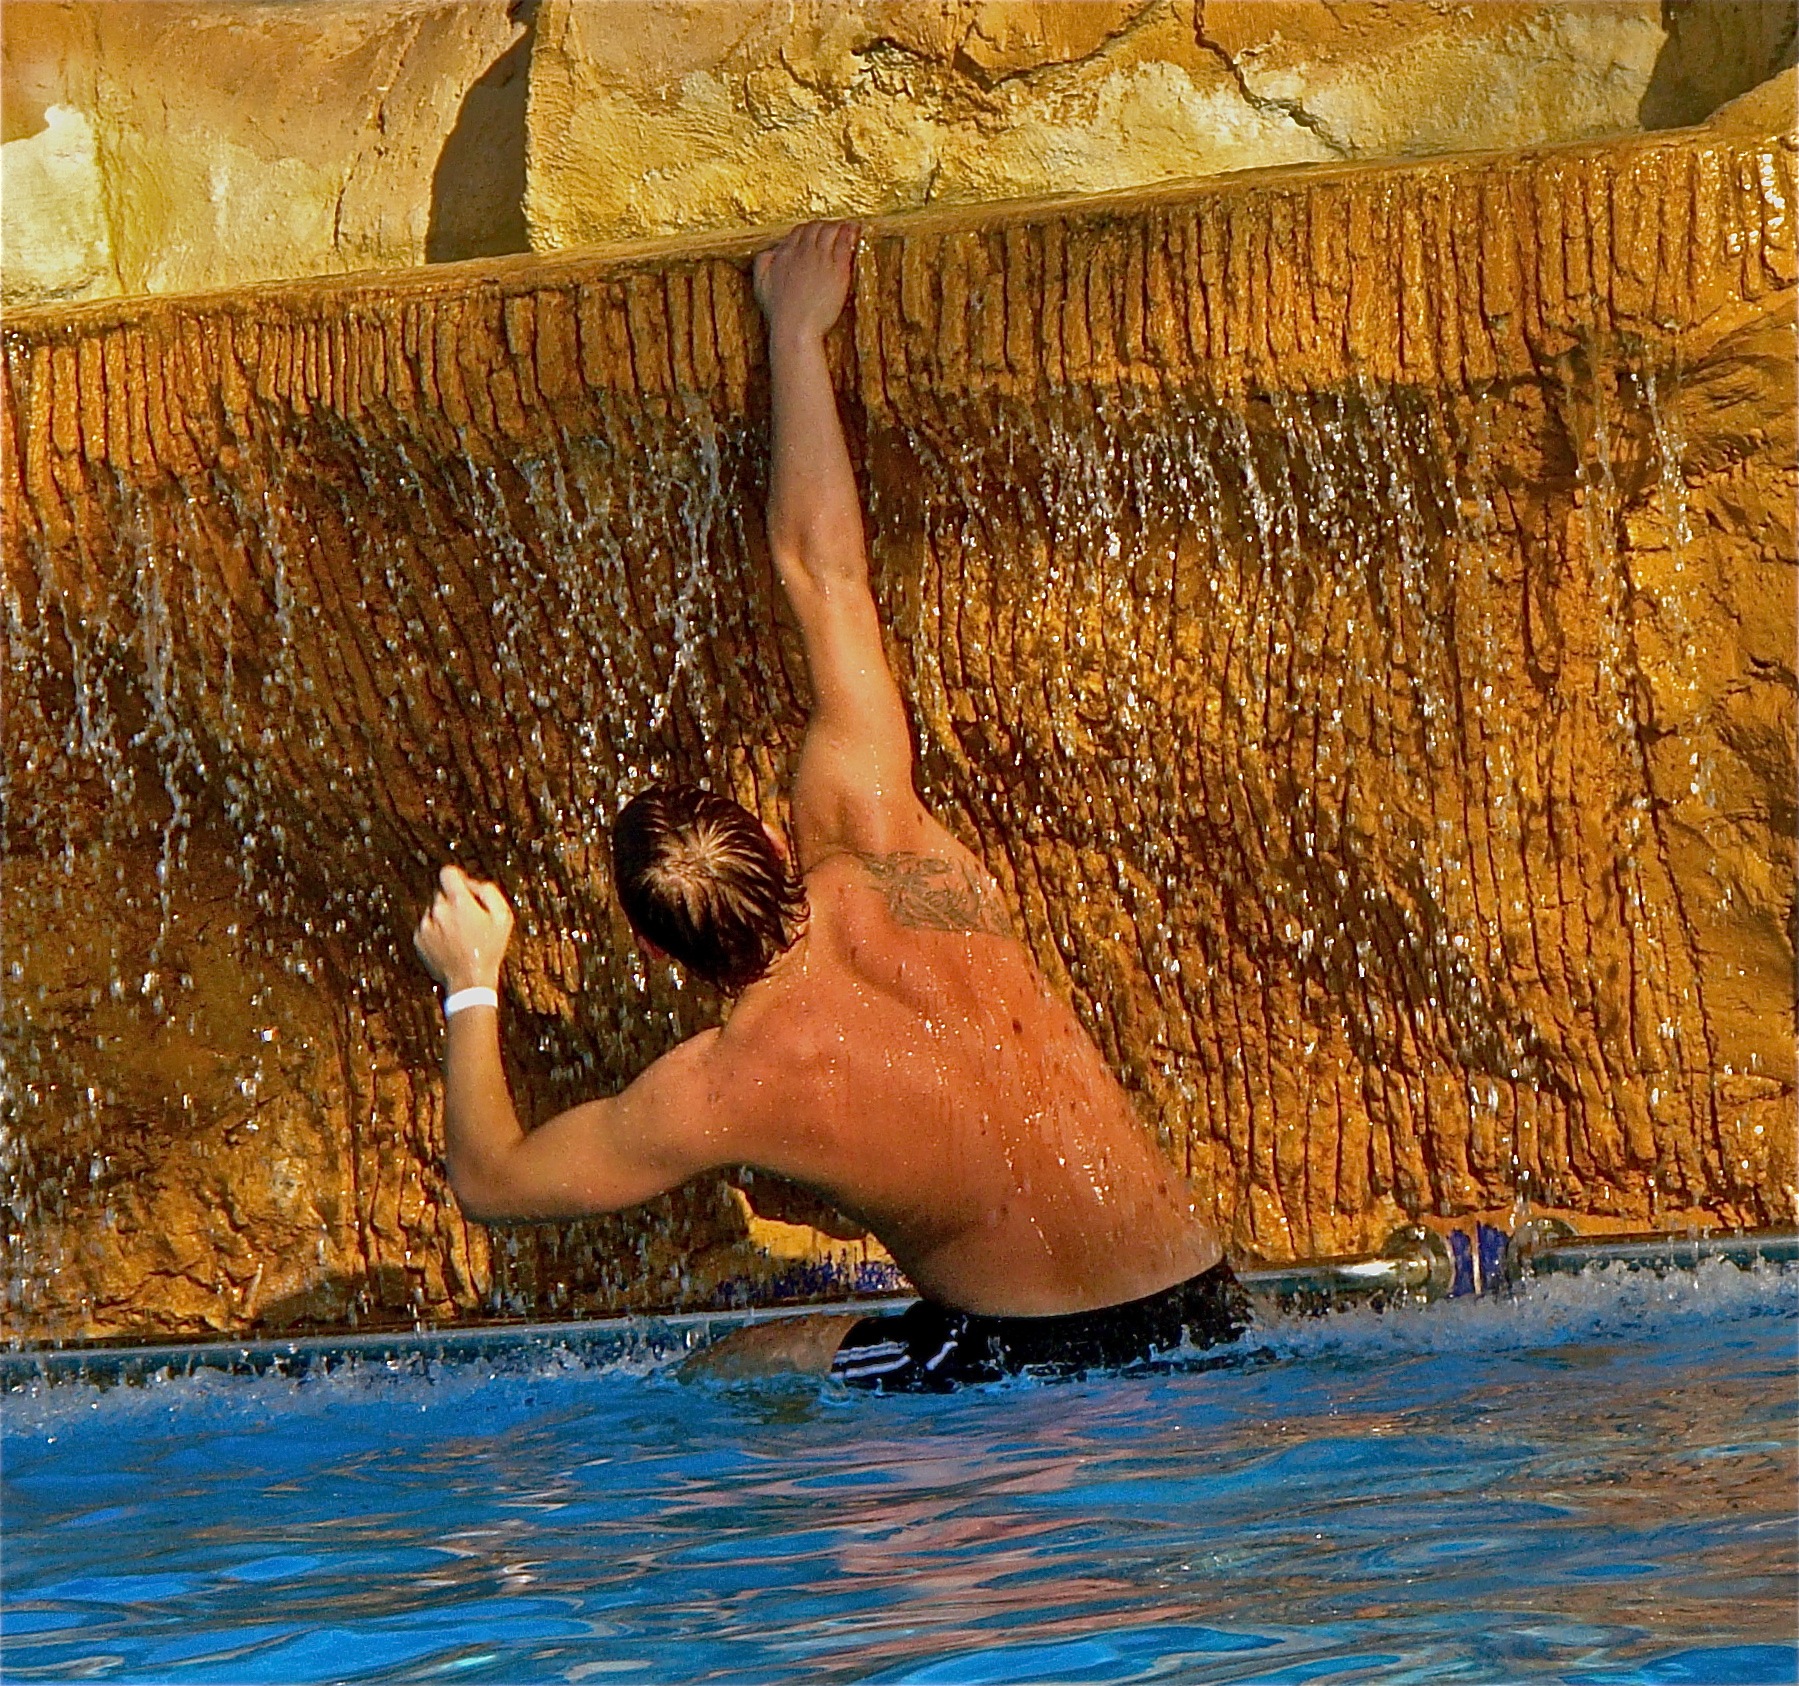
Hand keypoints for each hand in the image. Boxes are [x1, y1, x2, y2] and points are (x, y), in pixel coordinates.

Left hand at [414, 865, 513, 993]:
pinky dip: (436, 932)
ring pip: (434, 911)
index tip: (463, 887)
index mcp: (459, 902)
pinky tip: (450, 944)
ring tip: (459, 936)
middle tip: (469, 920)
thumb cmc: (489, 950)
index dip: (457, 877)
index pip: (448, 873)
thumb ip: (489, 892)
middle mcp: (438, 910)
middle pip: (442, 894)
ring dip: (444, 918)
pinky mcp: (418, 939)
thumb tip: (472, 884)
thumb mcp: (503, 917)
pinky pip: (427, 927)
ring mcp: (426, 925)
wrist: (469, 981)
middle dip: (454, 902)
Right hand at [753, 221, 857, 342]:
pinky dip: (850, 233)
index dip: (808, 231)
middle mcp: (802, 252)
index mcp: (784, 255)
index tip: (814, 235)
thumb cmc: (780, 314)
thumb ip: (762, 264)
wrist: (795, 328)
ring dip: (839, 227)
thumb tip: (770, 251)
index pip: (798, 232)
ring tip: (847, 227)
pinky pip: (845, 242)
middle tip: (832, 230)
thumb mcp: (760, 286)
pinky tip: (855, 230)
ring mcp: (821, 258)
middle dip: (824, 227)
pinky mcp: (837, 268)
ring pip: (830, 231)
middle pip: (815, 228)